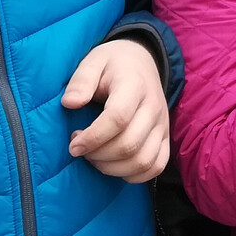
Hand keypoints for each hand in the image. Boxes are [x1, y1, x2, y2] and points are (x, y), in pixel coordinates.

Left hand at [64, 39, 171, 182]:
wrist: (141, 62)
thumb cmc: (112, 64)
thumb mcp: (93, 61)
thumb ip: (81, 80)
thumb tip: (70, 103)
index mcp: (134, 85)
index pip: (118, 118)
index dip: (93, 137)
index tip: (73, 144)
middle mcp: (153, 107)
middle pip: (129, 144)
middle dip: (98, 155)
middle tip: (79, 148)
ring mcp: (162, 125)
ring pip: (143, 161)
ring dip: (112, 168)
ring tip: (94, 157)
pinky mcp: (165, 138)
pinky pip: (156, 167)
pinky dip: (133, 174)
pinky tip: (113, 165)